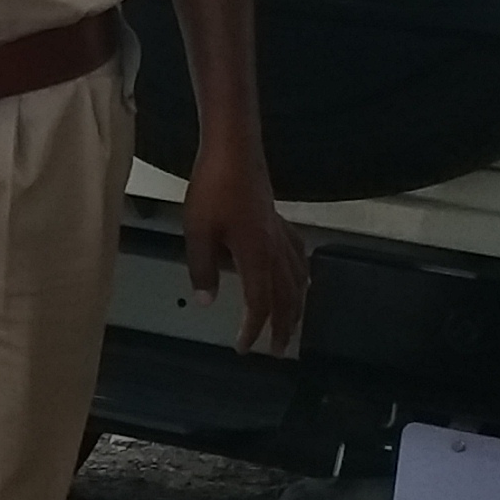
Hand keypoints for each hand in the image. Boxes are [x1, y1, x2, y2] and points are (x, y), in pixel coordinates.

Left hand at [180, 143, 305, 353]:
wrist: (233, 148)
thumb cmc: (212, 187)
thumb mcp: (197, 230)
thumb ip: (202, 268)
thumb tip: (206, 301)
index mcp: (256, 255)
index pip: (259, 303)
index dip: (253, 329)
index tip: (244, 348)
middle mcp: (275, 248)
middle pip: (287, 296)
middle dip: (284, 326)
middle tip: (279, 351)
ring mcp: (280, 232)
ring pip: (298, 278)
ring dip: (297, 305)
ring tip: (293, 324)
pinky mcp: (278, 219)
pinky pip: (298, 253)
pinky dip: (301, 272)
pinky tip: (301, 276)